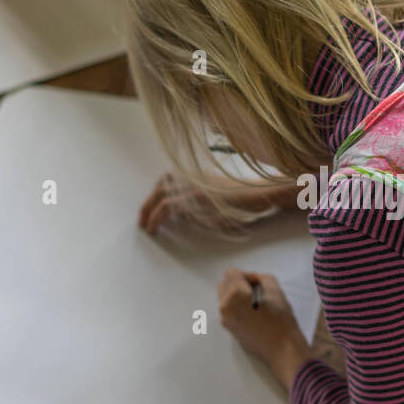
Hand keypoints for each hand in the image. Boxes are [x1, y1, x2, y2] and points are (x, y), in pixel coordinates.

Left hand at [139, 173, 297, 234]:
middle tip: (142, 222)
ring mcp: (194, 186)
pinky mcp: (197, 197)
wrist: (261, 193)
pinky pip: (169, 206)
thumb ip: (200, 204)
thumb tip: (182, 216)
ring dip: (149, 210)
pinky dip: (158, 216)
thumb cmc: (245, 199)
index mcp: (196, 176)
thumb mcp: (218, 200)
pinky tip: (155, 227)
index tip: (148, 211)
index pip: (167, 181)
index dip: (154, 196)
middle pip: (160, 186)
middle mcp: (192, 178)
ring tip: (146, 225)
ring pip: (161, 195)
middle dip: (146, 205)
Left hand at [218, 270, 311, 389]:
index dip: (247, 275)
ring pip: (225, 297)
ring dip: (238, 295)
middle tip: (257, 292)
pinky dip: (237, 307)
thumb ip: (262, 278)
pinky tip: (254, 314)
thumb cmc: (281, 320)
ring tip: (256, 303)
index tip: (259, 284)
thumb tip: (253, 280)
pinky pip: (229, 310)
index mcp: (234, 295)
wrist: (282, 350)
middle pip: (225, 284)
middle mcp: (225, 306)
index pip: (232, 273)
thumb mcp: (276, 290)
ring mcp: (225, 319)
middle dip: (239, 284)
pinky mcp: (229, 329)